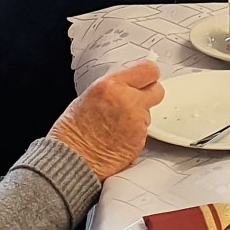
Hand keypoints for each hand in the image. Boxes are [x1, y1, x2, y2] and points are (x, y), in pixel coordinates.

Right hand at [49, 60, 164, 178]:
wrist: (72, 159)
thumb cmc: (73, 131)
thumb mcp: (90, 96)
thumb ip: (114, 88)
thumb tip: (129, 85)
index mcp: (112, 86)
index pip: (149, 70)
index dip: (149, 75)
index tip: (147, 78)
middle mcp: (127, 101)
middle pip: (158, 91)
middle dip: (149, 95)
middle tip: (136, 102)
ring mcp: (136, 122)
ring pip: (148, 114)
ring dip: (138, 118)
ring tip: (116, 126)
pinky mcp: (140, 141)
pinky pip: (143, 132)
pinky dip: (134, 135)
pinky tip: (117, 138)